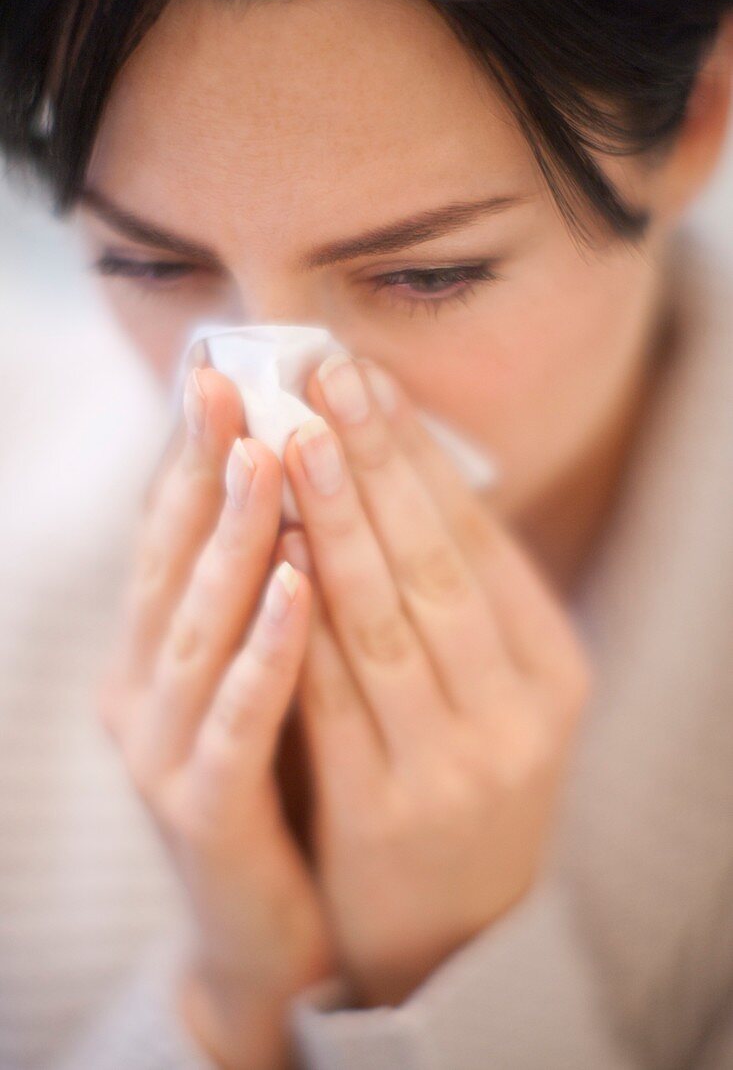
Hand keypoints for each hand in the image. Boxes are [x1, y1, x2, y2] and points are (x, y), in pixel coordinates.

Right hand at [94, 367, 336, 1069]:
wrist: (276, 926)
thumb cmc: (287, 774)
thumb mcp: (275, 667)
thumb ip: (278, 583)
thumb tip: (322, 478)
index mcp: (162, 647)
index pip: (175, 531)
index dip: (196, 449)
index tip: (228, 364)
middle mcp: (145, 687)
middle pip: (172, 562)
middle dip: (205, 468)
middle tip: (232, 380)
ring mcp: (164, 751)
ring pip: (197, 629)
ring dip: (233, 538)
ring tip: (270, 456)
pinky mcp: (203, 812)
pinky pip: (237, 723)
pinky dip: (265, 650)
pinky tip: (299, 585)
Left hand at [276, 352, 592, 1009]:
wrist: (453, 933)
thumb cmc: (464, 781)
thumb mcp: (498, 693)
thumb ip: (461, 600)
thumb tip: (393, 470)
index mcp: (554, 673)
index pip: (482, 543)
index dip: (421, 456)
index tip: (370, 380)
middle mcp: (518, 716)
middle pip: (436, 565)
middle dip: (378, 463)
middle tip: (329, 376)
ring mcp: (456, 767)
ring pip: (384, 619)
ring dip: (334, 520)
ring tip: (295, 437)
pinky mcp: (385, 813)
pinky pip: (332, 696)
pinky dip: (300, 616)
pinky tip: (272, 548)